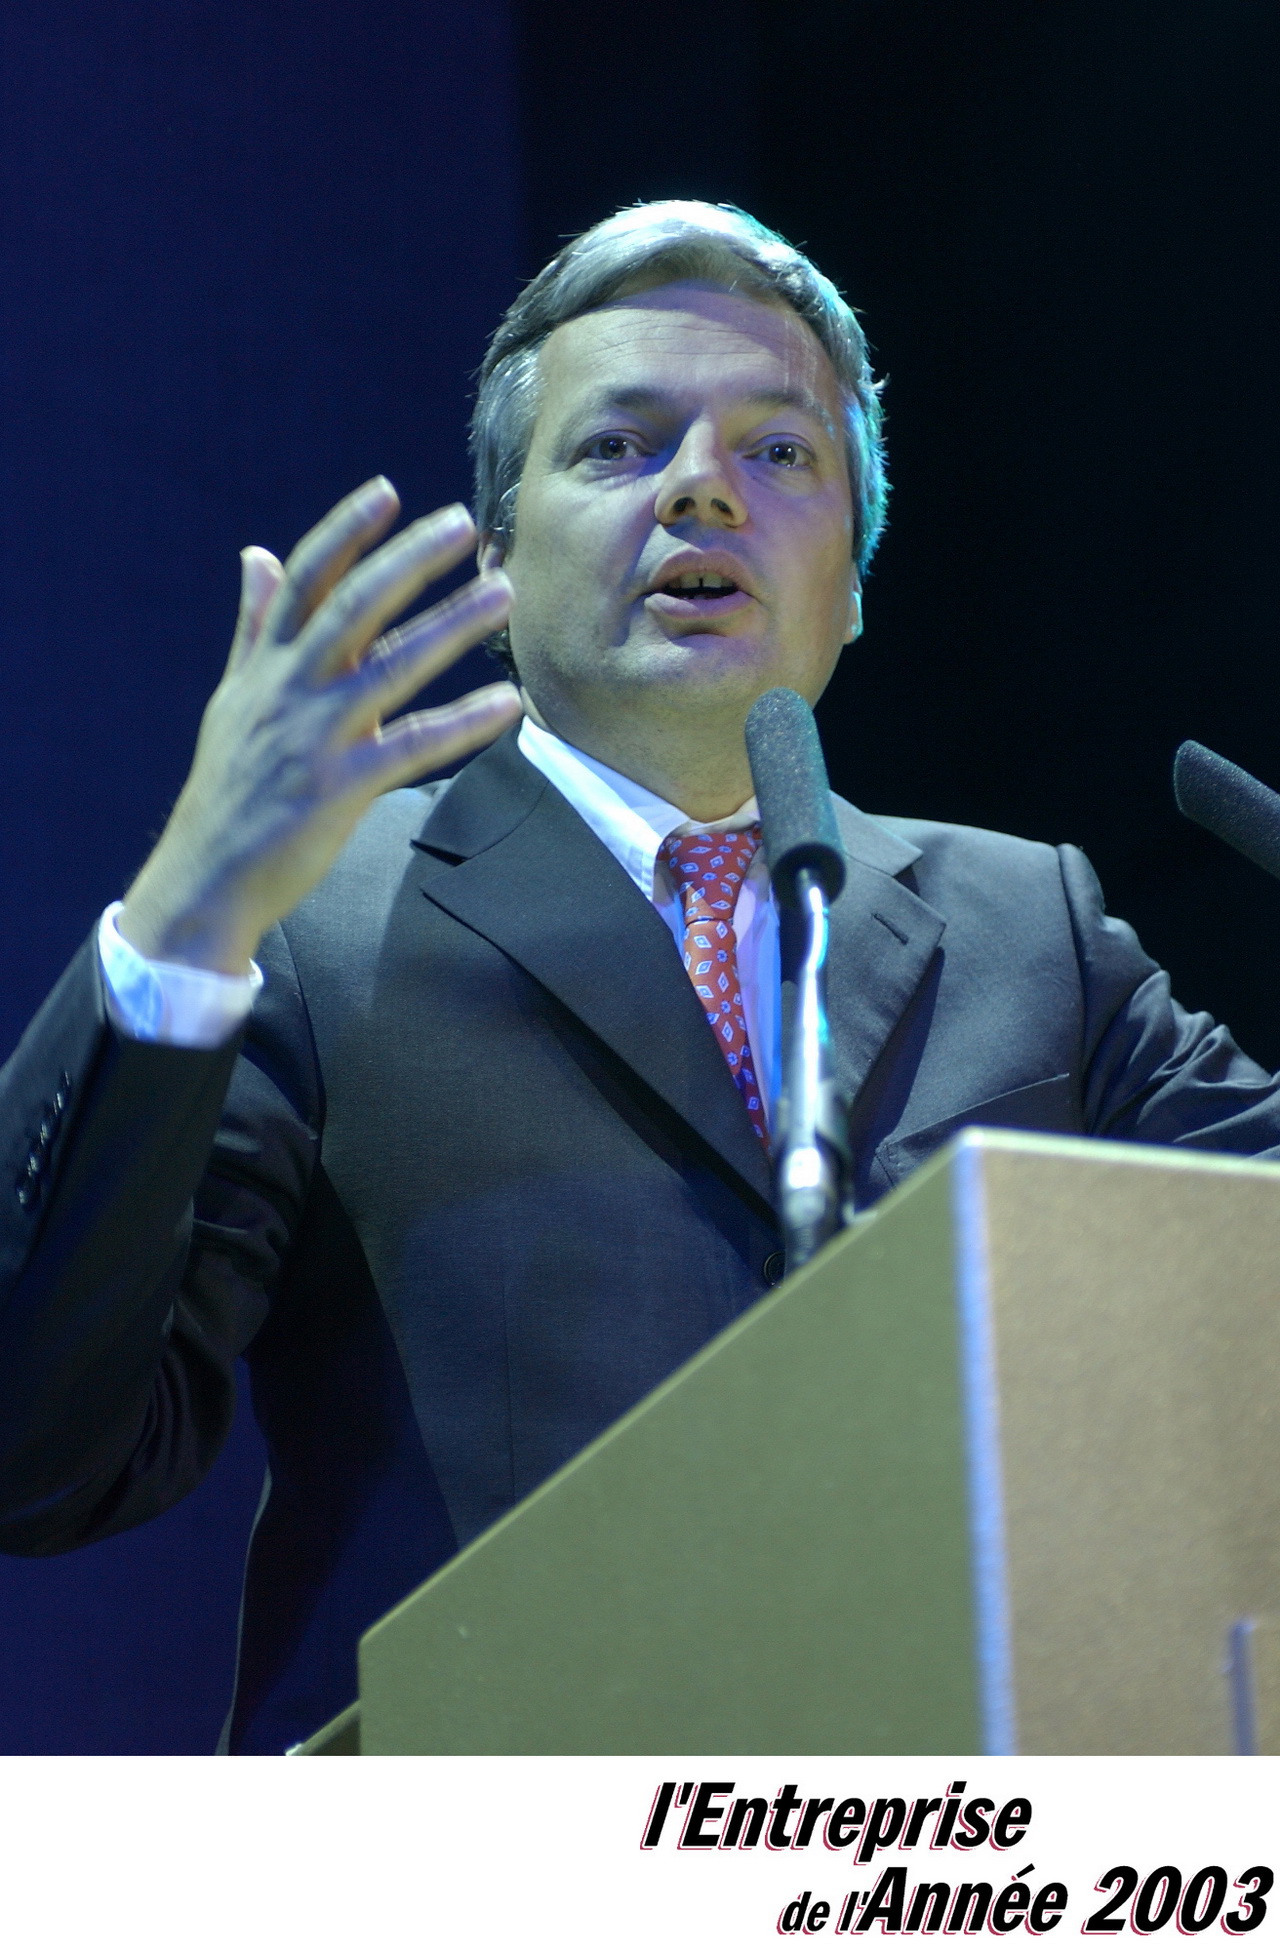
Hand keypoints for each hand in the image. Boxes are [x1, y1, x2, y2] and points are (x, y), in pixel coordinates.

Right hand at [119, 478, 518, 973]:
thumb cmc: (231, 788)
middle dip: (410, 559)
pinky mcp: (339, 789)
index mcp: (266, 665)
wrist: (205, 878)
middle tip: (463, 523)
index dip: (345, 532)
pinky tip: (507, 704)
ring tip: (502, 593)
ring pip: (392, 666)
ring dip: (452, 624)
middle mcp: (288, 689)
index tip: (388, 492)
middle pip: (354, 605)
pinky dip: (461, 723)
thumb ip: (253, 626)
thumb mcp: (234, 698)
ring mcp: (314, 737)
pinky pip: (411, 747)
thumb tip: (255, 554)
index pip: (306, 580)